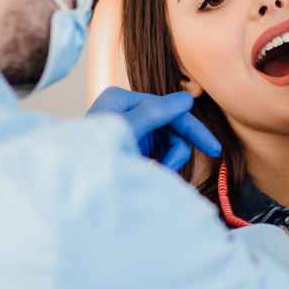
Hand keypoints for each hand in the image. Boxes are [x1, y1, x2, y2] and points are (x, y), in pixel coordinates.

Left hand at [88, 87, 221, 169]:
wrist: (74, 189)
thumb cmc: (94, 156)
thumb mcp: (125, 131)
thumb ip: (154, 113)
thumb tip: (187, 99)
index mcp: (122, 100)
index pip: (169, 109)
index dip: (193, 129)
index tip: (214, 149)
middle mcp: (126, 111)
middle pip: (170, 127)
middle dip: (173, 151)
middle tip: (168, 170)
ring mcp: (129, 130)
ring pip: (167, 144)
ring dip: (165, 161)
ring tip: (148, 173)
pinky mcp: (131, 149)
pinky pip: (159, 155)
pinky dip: (159, 167)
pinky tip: (147, 174)